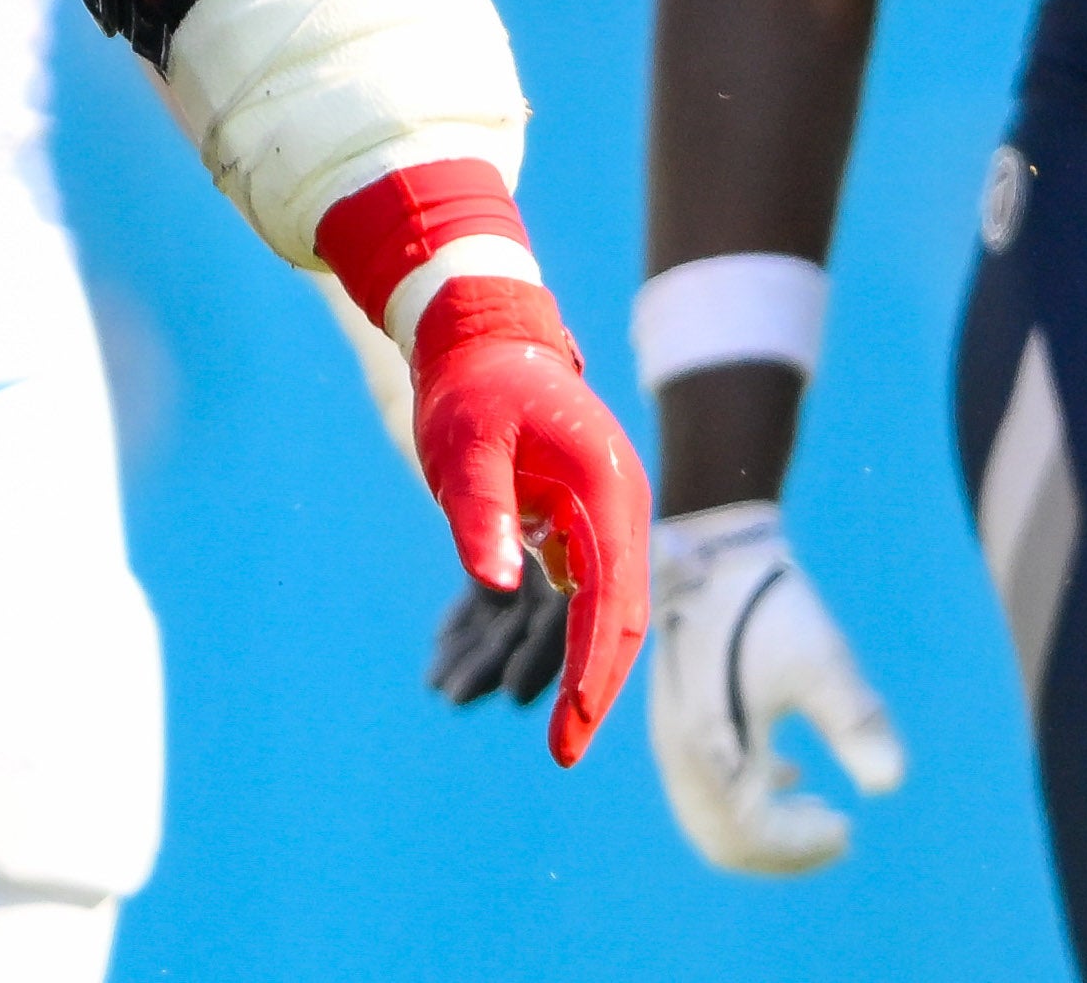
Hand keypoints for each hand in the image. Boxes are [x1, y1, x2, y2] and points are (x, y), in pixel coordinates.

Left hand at [406, 281, 649, 765]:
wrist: (482, 335)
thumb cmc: (473, 388)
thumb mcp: (465, 448)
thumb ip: (481, 514)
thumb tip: (496, 586)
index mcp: (605, 489)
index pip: (609, 599)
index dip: (591, 670)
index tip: (570, 728)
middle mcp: (620, 506)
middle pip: (621, 615)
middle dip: (596, 686)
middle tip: (564, 751)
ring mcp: (607, 513)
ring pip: (607, 607)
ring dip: (585, 667)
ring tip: (557, 729)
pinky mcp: (584, 518)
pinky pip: (586, 589)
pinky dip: (570, 635)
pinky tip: (537, 674)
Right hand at [644, 502, 904, 874]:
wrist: (711, 548)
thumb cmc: (769, 605)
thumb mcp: (823, 662)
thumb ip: (857, 726)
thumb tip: (889, 785)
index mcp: (709, 750)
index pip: (750, 837)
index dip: (801, 848)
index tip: (848, 831)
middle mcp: (679, 755)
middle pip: (725, 841)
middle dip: (783, 850)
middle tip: (837, 834)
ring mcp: (671, 739)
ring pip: (712, 819)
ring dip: (764, 827)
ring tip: (820, 809)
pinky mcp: (677, 718)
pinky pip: (704, 787)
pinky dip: (746, 798)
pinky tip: (791, 774)